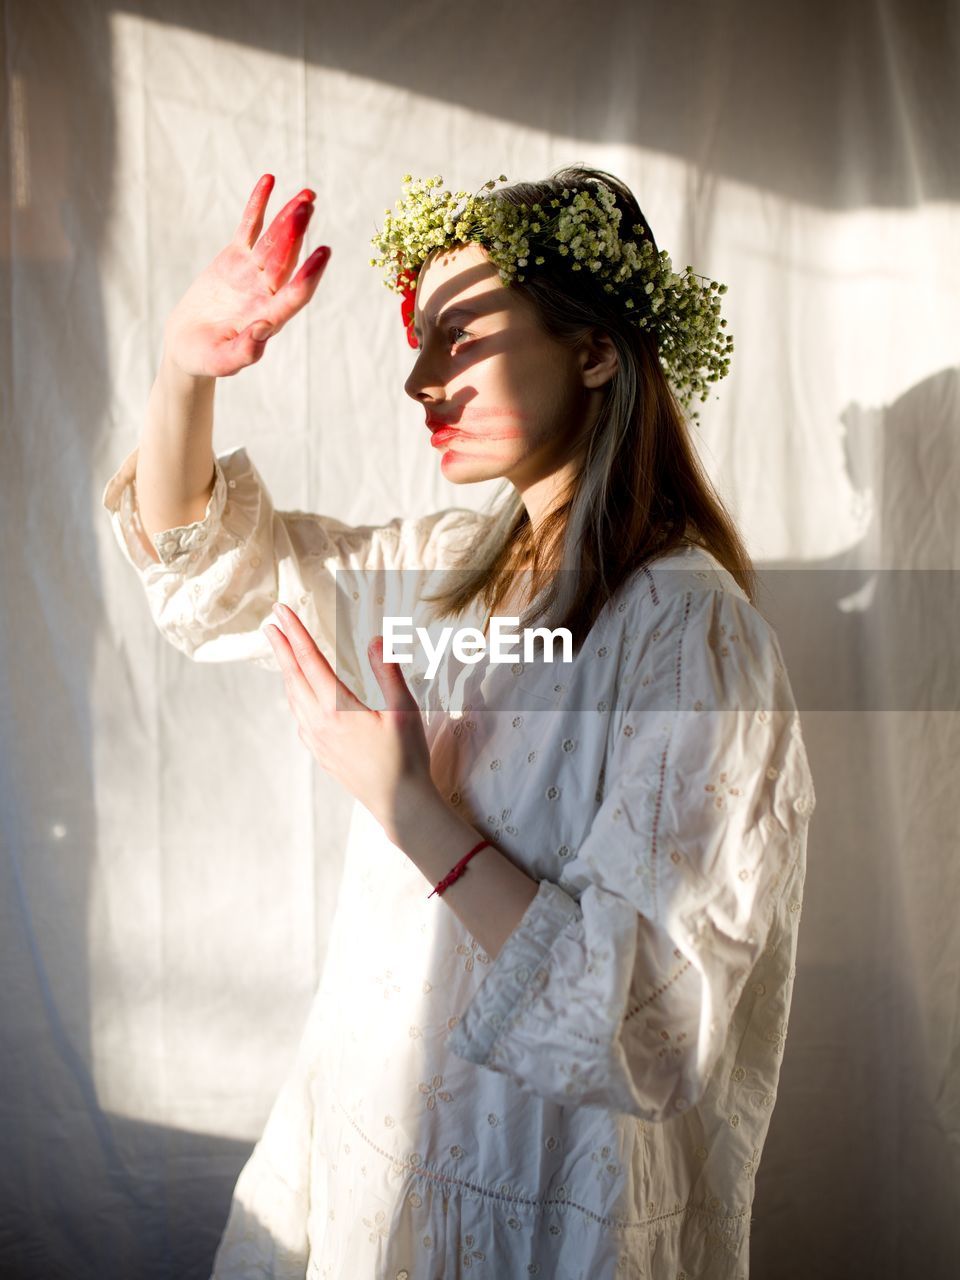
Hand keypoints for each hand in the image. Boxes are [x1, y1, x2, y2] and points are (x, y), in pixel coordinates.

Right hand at [162, 174, 330, 378]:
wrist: (188, 345)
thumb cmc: (204, 359)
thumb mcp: (219, 361)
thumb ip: (243, 351)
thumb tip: (263, 331)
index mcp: (268, 318)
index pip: (294, 295)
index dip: (309, 275)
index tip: (324, 253)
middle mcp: (266, 293)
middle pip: (286, 260)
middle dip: (296, 233)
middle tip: (308, 206)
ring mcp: (253, 274)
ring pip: (273, 241)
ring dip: (288, 217)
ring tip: (307, 194)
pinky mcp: (236, 259)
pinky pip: (249, 228)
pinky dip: (258, 206)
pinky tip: (269, 180)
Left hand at [264, 602, 436, 841]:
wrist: (399, 804)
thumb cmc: (406, 758)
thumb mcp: (403, 710)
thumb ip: (388, 672)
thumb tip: (376, 639)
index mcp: (337, 708)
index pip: (310, 660)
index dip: (295, 632)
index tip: (281, 611)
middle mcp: (318, 723)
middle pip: (293, 675)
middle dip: (282, 646)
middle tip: (271, 622)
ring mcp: (316, 740)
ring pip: (293, 697)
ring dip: (287, 670)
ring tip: (283, 652)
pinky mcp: (320, 753)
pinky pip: (299, 717)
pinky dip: (294, 695)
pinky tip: (300, 694)